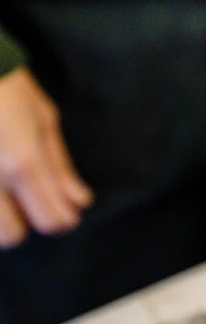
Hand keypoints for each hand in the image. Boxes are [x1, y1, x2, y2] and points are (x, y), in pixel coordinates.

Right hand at [0, 66, 92, 247]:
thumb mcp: (45, 120)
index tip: (65, 212)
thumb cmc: (10, 87)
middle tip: (28, 202)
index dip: (63, 220)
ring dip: (1, 219)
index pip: (50, 220)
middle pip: (11, 236)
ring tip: (7, 194)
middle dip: (24, 224)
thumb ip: (60, 167)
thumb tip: (79, 202)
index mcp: (22, 162)